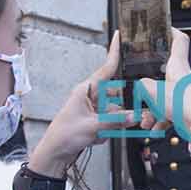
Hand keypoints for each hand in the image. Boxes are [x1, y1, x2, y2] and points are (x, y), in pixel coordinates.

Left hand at [30, 32, 121, 176]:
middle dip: (121, 107)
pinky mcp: (94, 119)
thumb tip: (135, 116)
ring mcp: (93, 108)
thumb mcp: (93, 127)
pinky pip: (110, 121)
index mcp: (86, 90)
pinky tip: (97, 138)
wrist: (55, 153)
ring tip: (103, 133)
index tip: (120, 36)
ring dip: (114, 122)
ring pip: (115, 110)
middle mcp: (90, 96)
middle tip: (127, 117)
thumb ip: (116, 121)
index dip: (114, 52)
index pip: (106, 69)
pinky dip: (108, 130)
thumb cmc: (65, 135)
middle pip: (117, 93)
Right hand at [135, 28, 190, 137]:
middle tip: (141, 90)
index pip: (179, 40)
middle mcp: (185, 78)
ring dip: (152, 108)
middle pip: (165, 73)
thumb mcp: (155, 93)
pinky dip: (161, 119)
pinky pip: (170, 110)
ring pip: (165, 96)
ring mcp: (187, 93)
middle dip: (150, 85)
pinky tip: (154, 128)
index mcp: (179, 67)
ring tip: (145, 120)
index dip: (171, 31)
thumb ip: (144, 86)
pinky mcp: (188, 108)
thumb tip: (141, 86)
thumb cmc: (186, 107)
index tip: (163, 28)